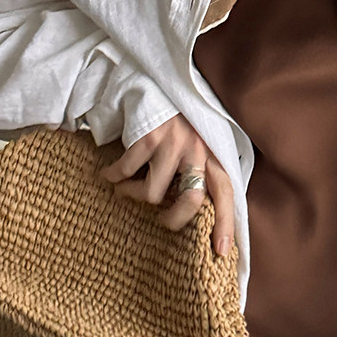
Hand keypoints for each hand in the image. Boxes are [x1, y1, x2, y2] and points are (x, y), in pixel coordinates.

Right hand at [95, 112, 235, 258]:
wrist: (159, 85)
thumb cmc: (182, 124)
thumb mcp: (201, 144)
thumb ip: (203, 171)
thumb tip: (202, 214)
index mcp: (213, 154)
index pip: (225, 191)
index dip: (226, 222)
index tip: (221, 251)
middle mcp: (197, 149)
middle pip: (191, 200)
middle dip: (174, 219)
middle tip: (162, 220)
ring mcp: (172, 143)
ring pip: (152, 193)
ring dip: (134, 194)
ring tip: (128, 188)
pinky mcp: (147, 137)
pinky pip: (125, 171)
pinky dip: (114, 177)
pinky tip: (110, 175)